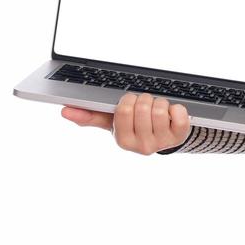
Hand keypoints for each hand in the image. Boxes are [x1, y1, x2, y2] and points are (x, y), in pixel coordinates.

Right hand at [61, 92, 191, 154]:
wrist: (164, 136)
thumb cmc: (135, 126)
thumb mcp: (112, 123)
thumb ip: (90, 116)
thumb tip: (65, 111)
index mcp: (123, 140)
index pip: (124, 110)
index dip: (128, 99)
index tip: (129, 100)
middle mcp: (141, 145)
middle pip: (142, 106)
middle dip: (144, 99)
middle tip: (144, 105)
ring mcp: (161, 142)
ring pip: (160, 109)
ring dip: (159, 102)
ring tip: (157, 110)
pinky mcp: (179, 136)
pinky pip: (179, 114)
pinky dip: (177, 108)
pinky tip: (172, 114)